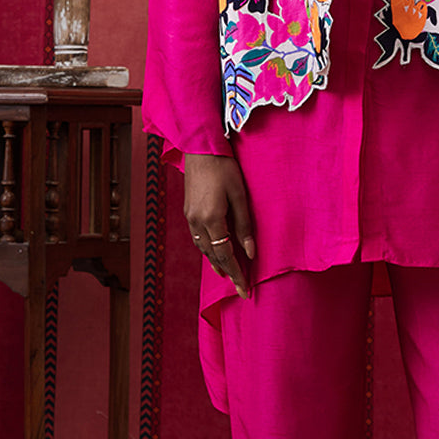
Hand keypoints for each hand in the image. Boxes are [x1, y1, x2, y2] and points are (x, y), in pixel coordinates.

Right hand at [184, 152, 254, 297]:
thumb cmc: (225, 168)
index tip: (245, 290)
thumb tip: (250, 253)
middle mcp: (197, 222)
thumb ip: (244, 226)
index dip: (236, 274)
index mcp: (212, 219)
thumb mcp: (240, 196)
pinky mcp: (187, 211)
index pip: (226, 255)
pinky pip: (197, 238)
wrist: (200, 148)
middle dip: (227, 273)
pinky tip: (213, 252)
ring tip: (227, 274)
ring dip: (215, 262)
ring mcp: (189, 217)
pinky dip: (207, 249)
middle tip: (239, 289)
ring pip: (203, 248)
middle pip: (213, 255)